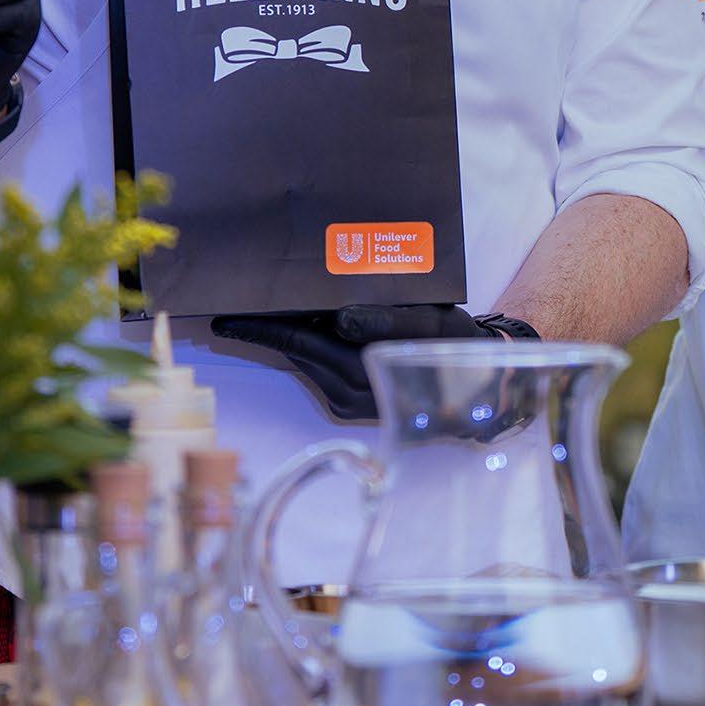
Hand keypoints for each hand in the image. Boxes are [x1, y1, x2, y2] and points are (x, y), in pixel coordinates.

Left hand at [211, 304, 526, 420]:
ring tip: (265, 306)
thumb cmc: (453, 344)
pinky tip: (304, 324)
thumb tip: (340, 319)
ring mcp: (348, 404)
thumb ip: (385, 321)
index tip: (225, 316)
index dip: (262, 328)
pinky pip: (318, 369)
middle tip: (239, 299)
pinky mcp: (349, 406)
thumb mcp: (428, 323)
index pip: (301, 342)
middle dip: (267, 327)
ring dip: (287, 335)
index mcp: (366, 371)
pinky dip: (308, 347)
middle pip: (297, 351)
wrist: (478, 385)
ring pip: (306, 360)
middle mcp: (351, 394)